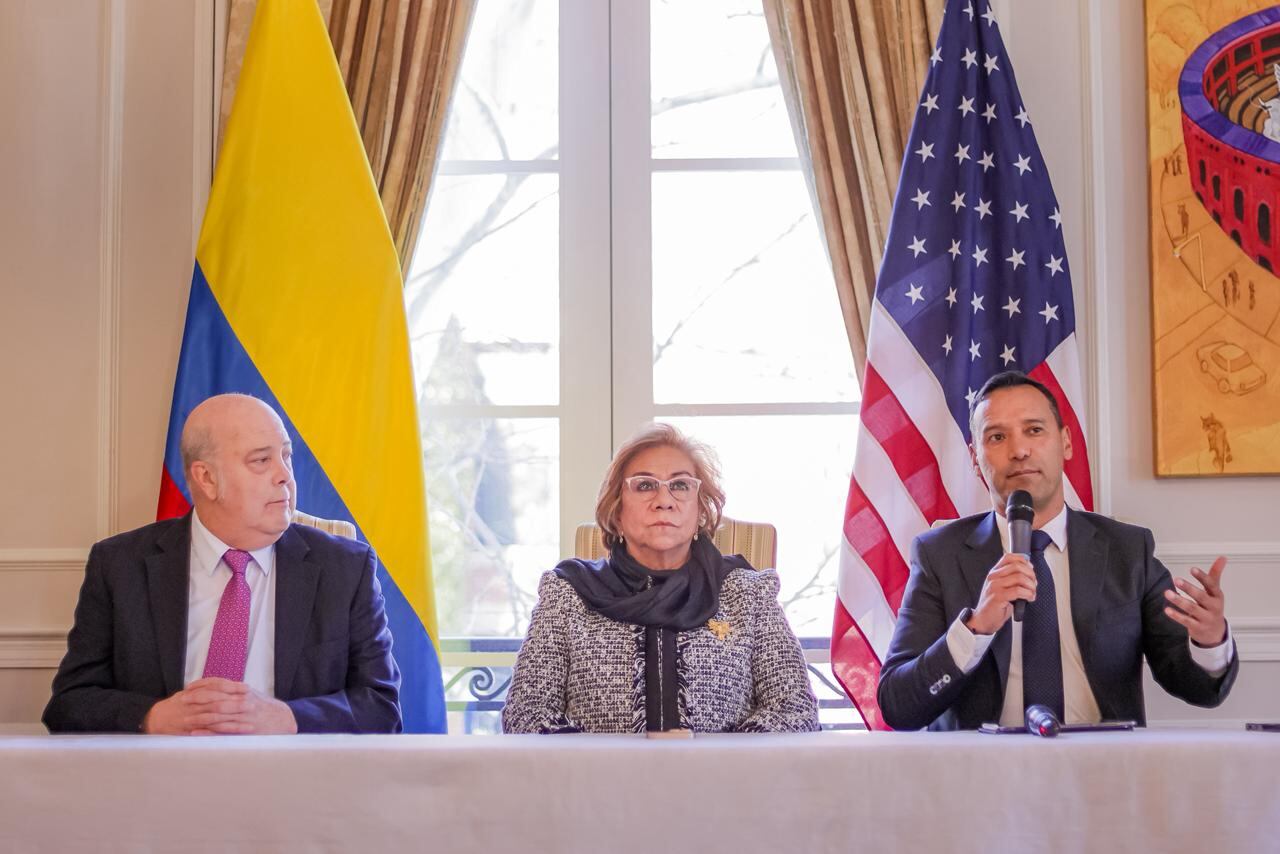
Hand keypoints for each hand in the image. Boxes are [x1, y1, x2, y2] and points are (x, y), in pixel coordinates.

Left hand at [143, 678, 297, 734]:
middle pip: (215, 698)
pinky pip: (222, 731)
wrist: (284, 720)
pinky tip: (196, 733)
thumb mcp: (251, 694)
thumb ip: (234, 690)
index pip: (219, 683)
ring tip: (184, 719)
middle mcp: (242, 701)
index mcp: (242, 691)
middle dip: (197, 699)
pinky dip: (208, 732)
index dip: (202, 684)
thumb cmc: (264, 708)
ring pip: (217, 715)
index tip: (189, 687)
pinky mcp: (243, 731)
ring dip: (199, 717)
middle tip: (182, 700)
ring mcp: (242, 716)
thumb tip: (216, 687)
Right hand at [966, 553, 1037, 635]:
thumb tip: (1029, 574)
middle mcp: (993, 577)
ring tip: (1032, 593)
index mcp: (994, 573)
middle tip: (1034, 584)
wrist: (982, 620)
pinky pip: (1018, 591)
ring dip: (1031, 586)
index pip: (1009, 557)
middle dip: (1031, 575)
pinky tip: (1029, 598)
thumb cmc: (994, 606)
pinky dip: (1028, 594)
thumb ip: (1011, 579)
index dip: (1023, 561)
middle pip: (1017, 566)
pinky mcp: (998, 597)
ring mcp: (994, 586)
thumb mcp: (1001, 588)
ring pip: (1019, 578)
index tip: (1030, 569)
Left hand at [1164, 556, 1227, 646]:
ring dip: (1179, 600)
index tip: (1192, 569)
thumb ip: (1215, 575)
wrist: (1215, 632)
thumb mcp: (1215, 592)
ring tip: (1167, 593)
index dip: (1202, 577)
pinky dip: (1176, 615)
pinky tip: (1167, 609)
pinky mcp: (1198, 627)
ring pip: (1192, 609)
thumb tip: (1223, 557)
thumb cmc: (1212, 607)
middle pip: (1201, 597)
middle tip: (1176, 579)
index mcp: (1217, 596)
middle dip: (1189, 588)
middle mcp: (1213, 607)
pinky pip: (1186, 621)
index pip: (1211, 585)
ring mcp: (1206, 618)